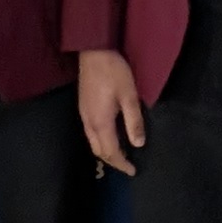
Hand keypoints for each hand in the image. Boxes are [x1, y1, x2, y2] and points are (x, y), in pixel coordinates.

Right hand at [78, 49, 146, 172]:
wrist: (93, 51)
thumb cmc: (114, 72)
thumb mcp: (129, 96)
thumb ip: (134, 121)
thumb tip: (138, 144)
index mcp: (101, 122)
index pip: (111, 152)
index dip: (122, 163)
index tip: (133, 171)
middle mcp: (88, 123)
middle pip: (99, 151)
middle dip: (113, 161)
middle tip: (127, 166)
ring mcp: (83, 115)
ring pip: (92, 143)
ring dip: (105, 152)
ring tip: (120, 155)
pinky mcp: (82, 107)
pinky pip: (89, 133)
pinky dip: (100, 142)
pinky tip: (109, 137)